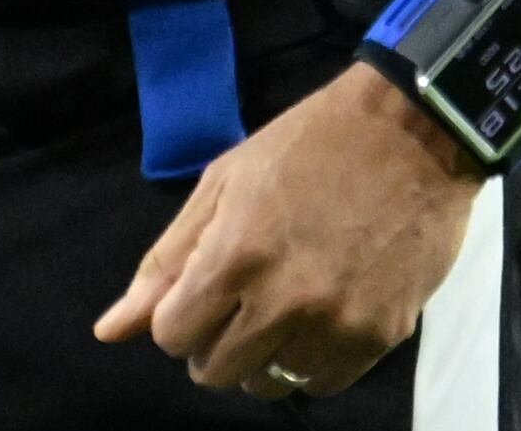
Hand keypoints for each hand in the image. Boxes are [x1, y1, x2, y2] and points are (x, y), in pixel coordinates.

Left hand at [92, 63, 479, 397]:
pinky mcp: (381, 337)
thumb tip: (108, 331)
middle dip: (212, 341)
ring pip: (269, 384)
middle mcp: (283, 300)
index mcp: (235, 254)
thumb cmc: (305, 147)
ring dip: (262, 355)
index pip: (172, 337)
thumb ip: (165, 263)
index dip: (176, 316)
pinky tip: (317, 318)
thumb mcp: (222, 184)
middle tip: (237, 300)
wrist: (411, 135)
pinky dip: (310, 362)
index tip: (199, 290)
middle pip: (215, 372)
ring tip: (280, 307)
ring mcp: (336, 324)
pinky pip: (322, 384)